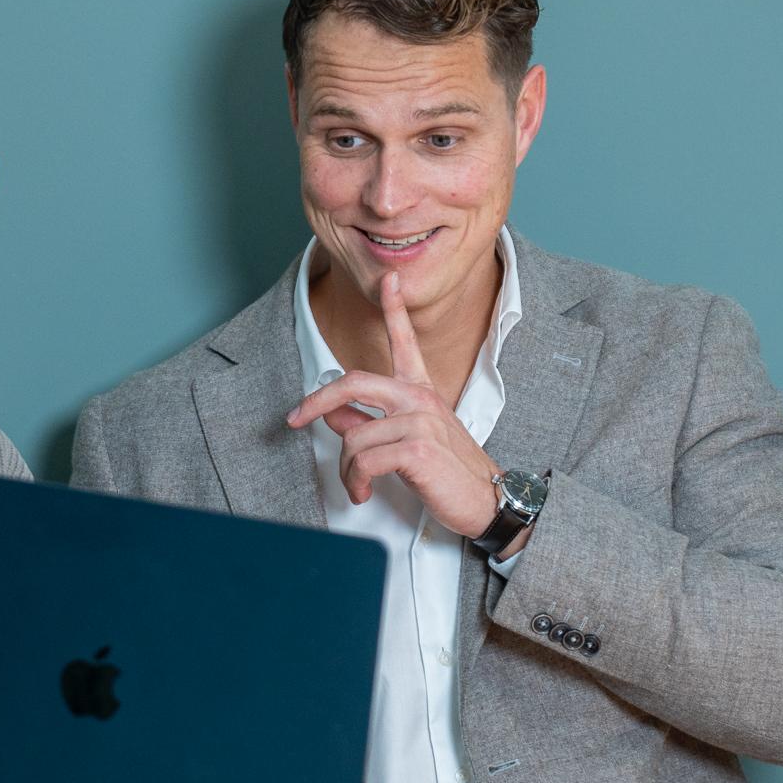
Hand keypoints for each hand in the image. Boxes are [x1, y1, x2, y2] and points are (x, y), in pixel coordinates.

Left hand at [284, 272, 500, 540]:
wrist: (488, 502)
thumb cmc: (451, 473)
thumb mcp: (409, 442)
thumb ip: (370, 424)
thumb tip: (333, 415)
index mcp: (421, 392)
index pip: (405, 342)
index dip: (394, 308)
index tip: (390, 280)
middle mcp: (420, 399)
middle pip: (353, 382)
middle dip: (315, 401)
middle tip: (295, 419)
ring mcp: (420, 421)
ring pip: (352, 436)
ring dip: (346, 469)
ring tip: (358, 485)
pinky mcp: (417, 449)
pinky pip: (363, 460)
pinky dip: (356, 482)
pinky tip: (364, 492)